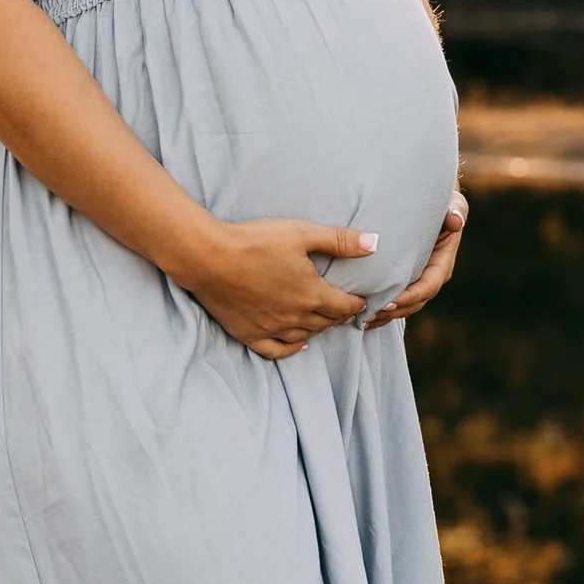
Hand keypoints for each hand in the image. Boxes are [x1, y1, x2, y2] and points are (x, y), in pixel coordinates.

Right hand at [180, 217, 381, 358]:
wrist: (209, 257)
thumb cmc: (255, 241)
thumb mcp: (301, 233)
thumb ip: (339, 240)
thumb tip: (374, 243)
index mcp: (313, 295)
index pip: (345, 306)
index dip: (357, 303)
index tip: (361, 299)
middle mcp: (296, 318)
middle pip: (327, 323)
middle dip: (339, 315)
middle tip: (343, 307)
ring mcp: (273, 329)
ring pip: (306, 337)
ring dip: (318, 329)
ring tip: (323, 319)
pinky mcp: (250, 334)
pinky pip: (277, 351)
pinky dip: (292, 349)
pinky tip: (299, 343)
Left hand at [364, 191, 466, 331]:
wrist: (426, 200)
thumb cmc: (439, 201)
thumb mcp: (451, 202)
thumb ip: (456, 209)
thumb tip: (456, 220)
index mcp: (441, 264)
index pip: (427, 287)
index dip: (408, 297)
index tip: (387, 303)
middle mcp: (429, 277)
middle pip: (412, 303)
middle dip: (390, 312)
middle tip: (365, 317)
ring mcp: (415, 281)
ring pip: (400, 307)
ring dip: (381, 316)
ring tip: (358, 321)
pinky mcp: (401, 280)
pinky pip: (390, 300)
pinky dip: (375, 309)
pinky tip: (356, 315)